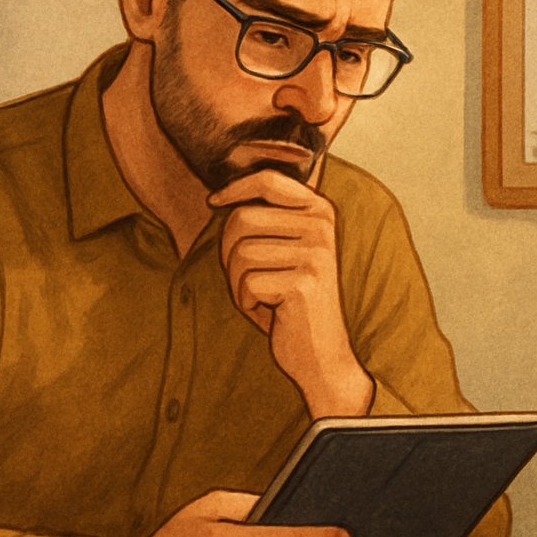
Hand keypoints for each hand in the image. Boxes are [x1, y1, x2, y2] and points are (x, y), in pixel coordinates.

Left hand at [208, 170, 372, 417]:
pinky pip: (246, 284)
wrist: (322, 356)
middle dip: (229, 253)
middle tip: (248, 279)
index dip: (234, 188)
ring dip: (237, 283)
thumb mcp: (284, 251)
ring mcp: (315, 254)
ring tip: (262, 297)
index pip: (268, 180)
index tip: (213, 203)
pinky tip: (270, 313)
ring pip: (239, 253)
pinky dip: (246, 303)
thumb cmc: (291, 302)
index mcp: (321, 211)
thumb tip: (218, 196)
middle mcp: (322, 227)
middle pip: (242, 218)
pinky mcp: (304, 283)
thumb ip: (266, 219)